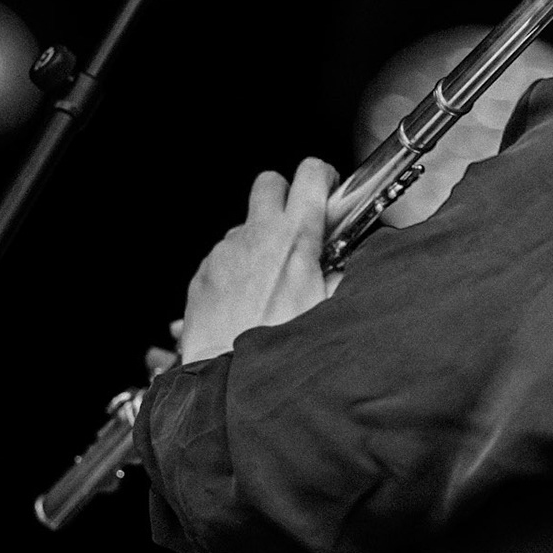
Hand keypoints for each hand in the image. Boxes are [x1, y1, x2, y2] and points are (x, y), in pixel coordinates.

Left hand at [178, 157, 338, 363]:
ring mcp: (226, 252)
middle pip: (269, 183)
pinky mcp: (204, 272)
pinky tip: (246, 298)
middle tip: (296, 223)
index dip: (321, 177)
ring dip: (259, 240)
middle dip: (284, 195)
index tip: (325, 191)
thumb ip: (340, 276)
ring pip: (245, 225)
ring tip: (271, 279)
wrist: (229, 378)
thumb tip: (347, 265)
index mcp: (295, 239)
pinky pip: (223, 256)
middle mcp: (257, 237)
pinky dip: (237, 268)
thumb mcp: (328, 308)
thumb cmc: (280, 347)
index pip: (309, 174)